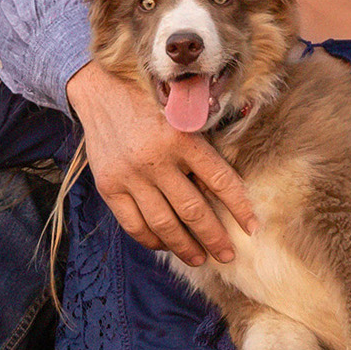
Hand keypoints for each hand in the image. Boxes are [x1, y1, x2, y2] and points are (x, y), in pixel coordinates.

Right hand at [67, 61, 256, 265]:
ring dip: (185, 247)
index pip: (220, 180)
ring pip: (164, 224)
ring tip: (200, 258)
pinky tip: (166, 246)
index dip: (240, 207)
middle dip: (214, 238)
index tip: (251, 227)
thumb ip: (198, 151)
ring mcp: (130, 175)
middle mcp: (156, 159)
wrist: (99, 91)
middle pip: (193, 211)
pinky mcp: (109, 186)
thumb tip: (221, 195)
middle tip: (228, 255)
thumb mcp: (180, 117)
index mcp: (182, 137)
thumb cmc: (149, 104)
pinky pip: (134, 224)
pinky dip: (152, 240)